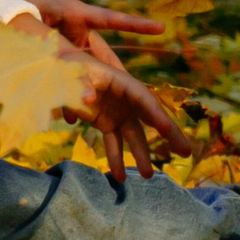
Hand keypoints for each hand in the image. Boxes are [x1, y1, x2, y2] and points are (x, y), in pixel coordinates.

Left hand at [6, 12, 187, 182]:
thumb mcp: (70, 69)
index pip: (143, 98)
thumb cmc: (63, 63)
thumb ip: (78, 82)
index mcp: (120, 80)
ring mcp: (116, 111)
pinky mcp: (105, 121)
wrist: (52, 67)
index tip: (168, 129)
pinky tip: (118, 177)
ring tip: (148, 176)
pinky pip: (114, 142)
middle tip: (187, 152)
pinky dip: (116, 158)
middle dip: (168, 135)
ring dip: (141, 155)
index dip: (156, 114)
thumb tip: (87, 98)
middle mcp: (123, 97)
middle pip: (150, 117)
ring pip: (134, 135)